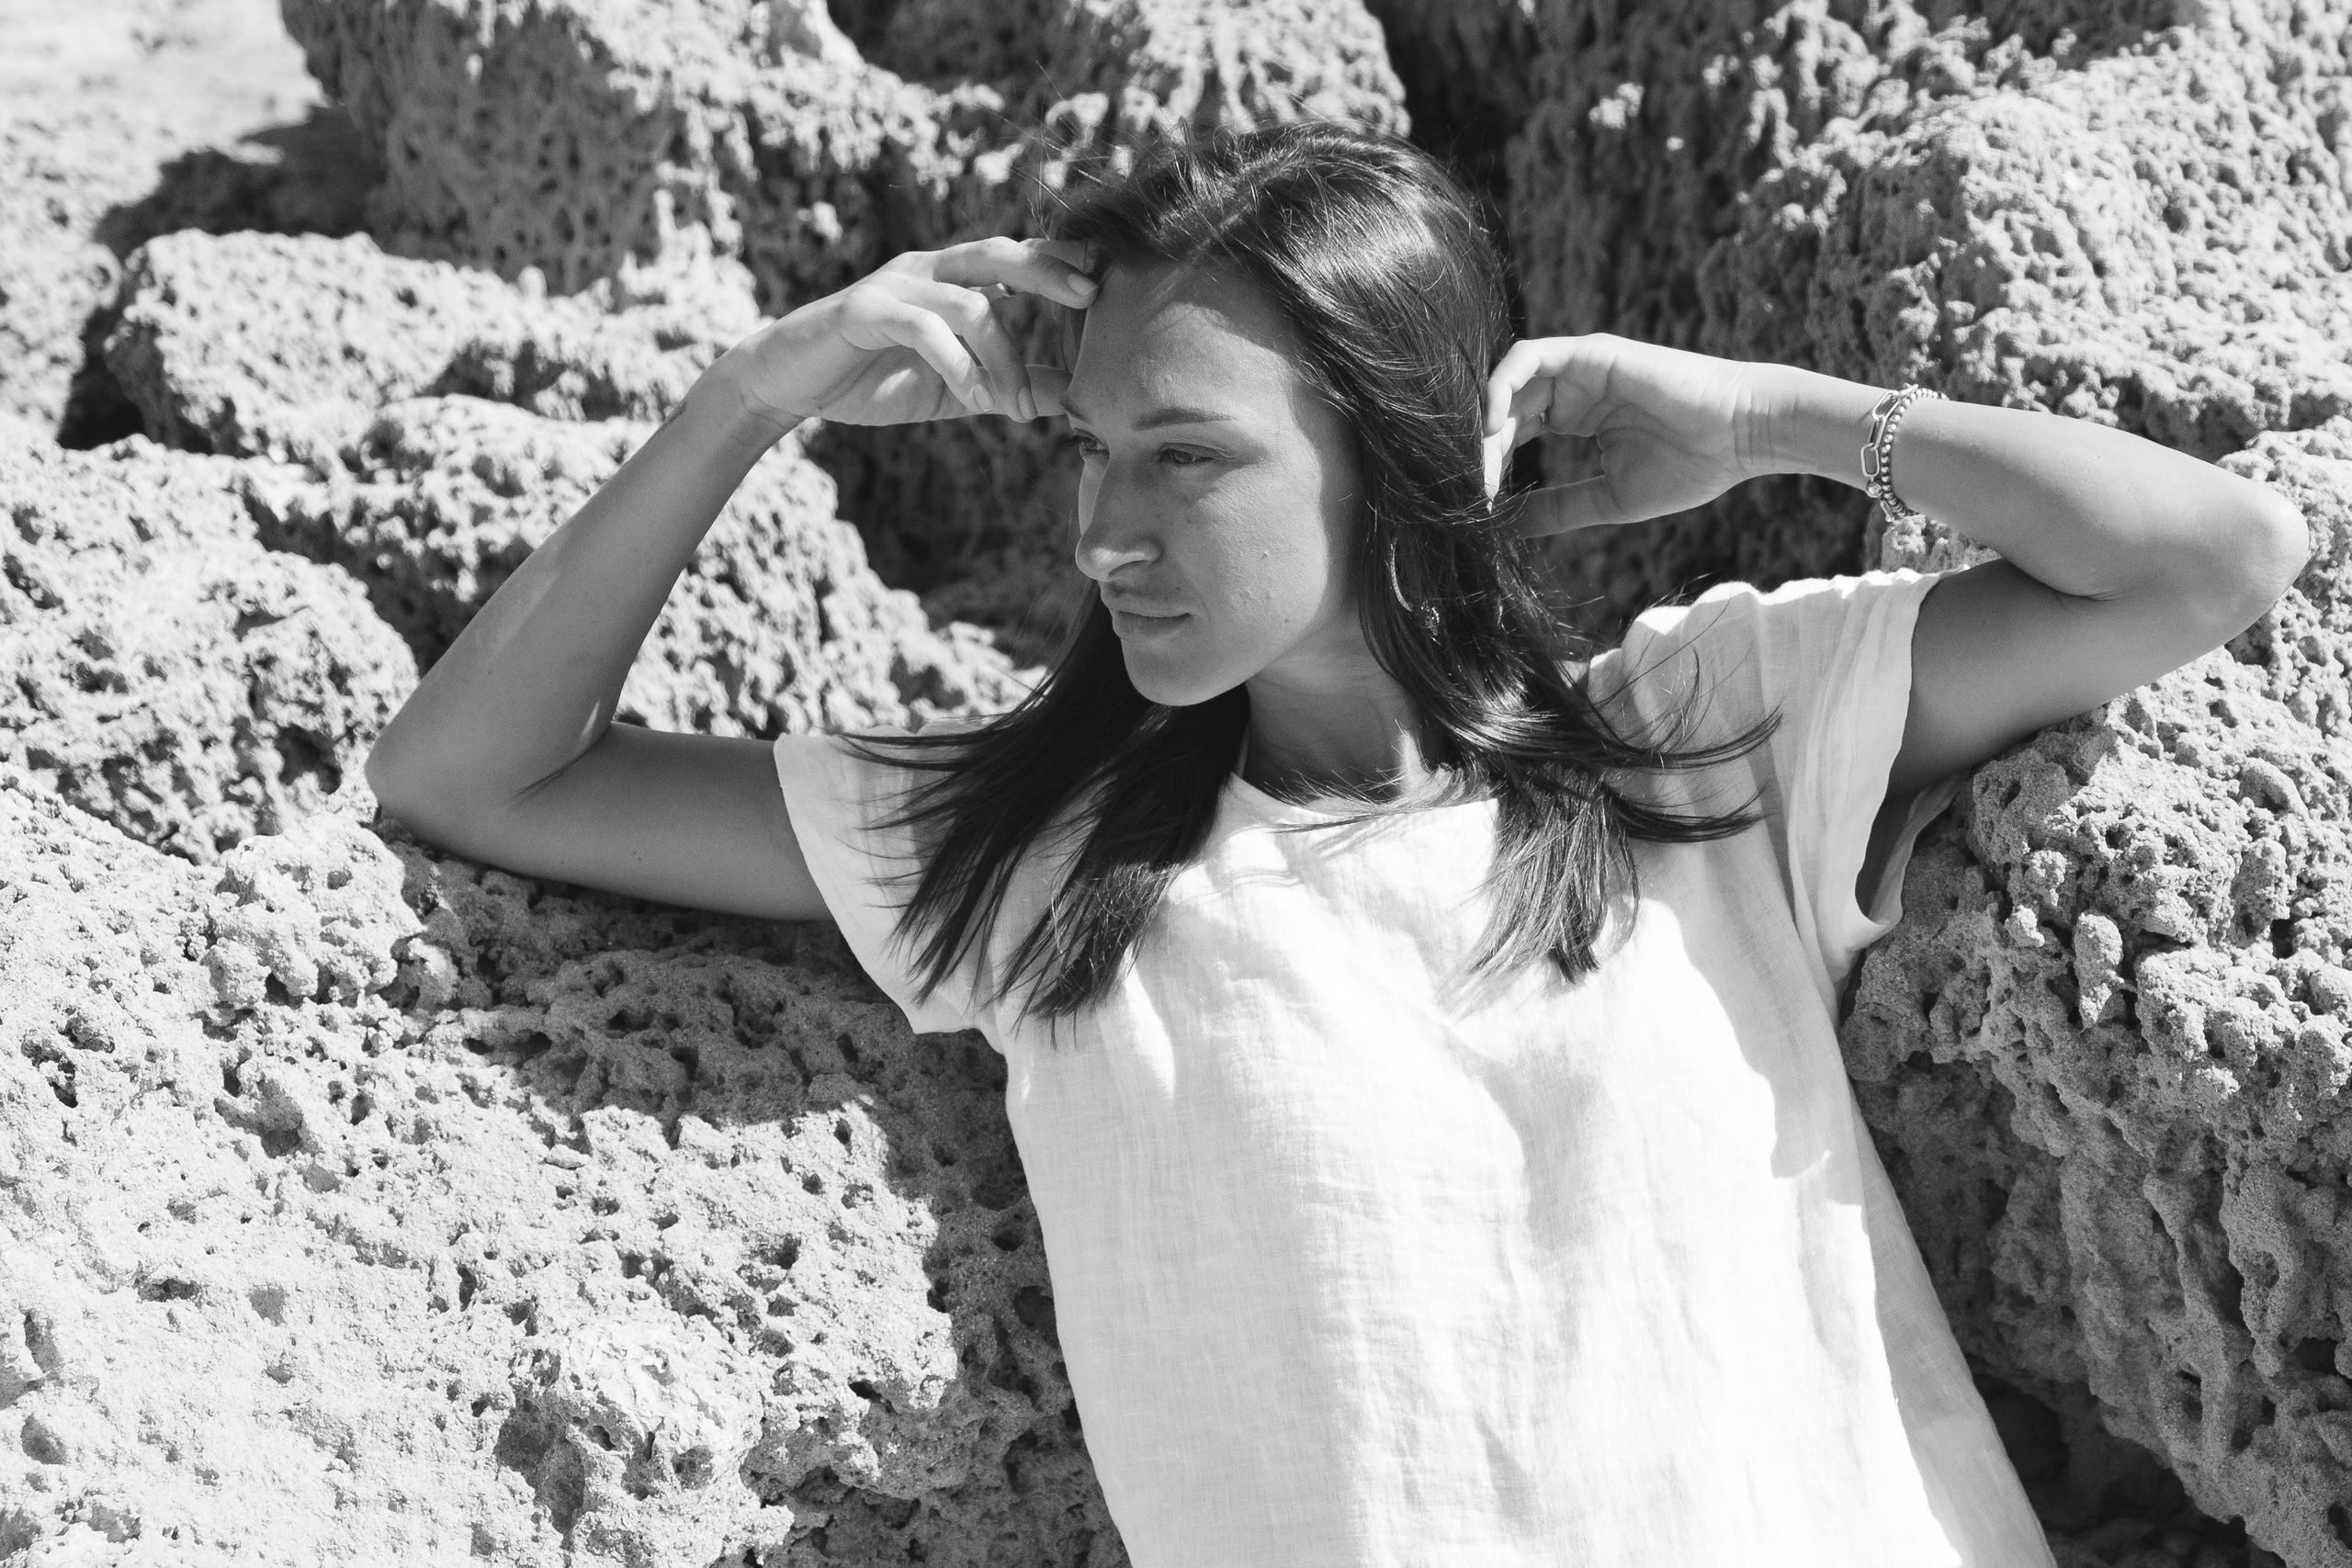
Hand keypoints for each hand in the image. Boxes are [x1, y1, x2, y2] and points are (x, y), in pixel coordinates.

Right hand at [708, 236, 1099, 434]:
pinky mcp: (864, 311)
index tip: (1105, 284)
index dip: (1059, 262)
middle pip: (998, 254)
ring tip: (1014, 406)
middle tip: (1090, 296)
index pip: (1015, 258)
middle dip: (1048, 270)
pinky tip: (972, 396)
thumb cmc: (873, 379)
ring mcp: (893, 285)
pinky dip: (956, 363)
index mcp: (951, 280)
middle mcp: (926, 270)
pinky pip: (923, 328)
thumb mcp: (956, 388)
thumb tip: (1072, 396)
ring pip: (970, 301)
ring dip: (1003, 355)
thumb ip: (1009, 386)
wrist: (790, 385)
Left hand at [1481, 334, 1769, 538]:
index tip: (1478, 505)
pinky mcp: (1590, 353)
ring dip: (1483, 423)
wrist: (1743, 436)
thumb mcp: (1608, 498)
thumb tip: (1507, 526)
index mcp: (1576, 414)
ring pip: (1507, 383)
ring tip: (1476, 465)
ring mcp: (1580, 366)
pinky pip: (1527, 357)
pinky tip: (1491, 429)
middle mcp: (1572, 386)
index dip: (1490, 465)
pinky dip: (1500, 387)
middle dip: (1479, 450)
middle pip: (1503, 409)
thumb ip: (1558, 507)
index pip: (1513, 432)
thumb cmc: (1692, 466)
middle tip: (1467, 491)